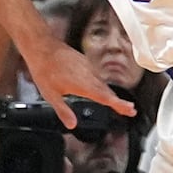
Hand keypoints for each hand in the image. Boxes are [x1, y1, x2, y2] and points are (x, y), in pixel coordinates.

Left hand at [19, 42, 135, 128]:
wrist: (42, 47)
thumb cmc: (45, 69)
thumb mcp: (51, 95)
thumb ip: (63, 111)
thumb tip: (72, 124)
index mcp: (83, 85)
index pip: (106, 98)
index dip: (120, 105)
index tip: (130, 110)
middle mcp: (89, 75)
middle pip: (108, 91)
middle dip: (119, 101)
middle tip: (129, 110)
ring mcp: (87, 67)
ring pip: (102, 83)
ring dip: (110, 93)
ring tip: (116, 102)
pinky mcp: (84, 62)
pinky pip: (96, 75)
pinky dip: (101, 84)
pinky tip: (97, 87)